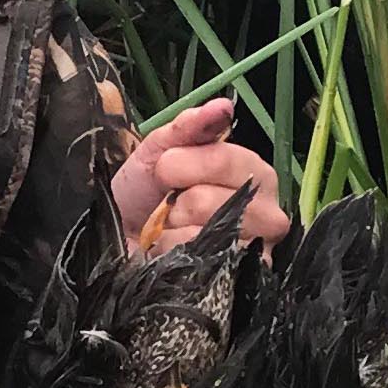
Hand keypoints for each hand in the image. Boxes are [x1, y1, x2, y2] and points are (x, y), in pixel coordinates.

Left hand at [111, 98, 291, 256]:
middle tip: (168, 205)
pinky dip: (176, 251)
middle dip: (182, 201)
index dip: (190, 163)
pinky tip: (170, 249)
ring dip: (178, 227)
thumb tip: (223, 107)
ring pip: (219, 231)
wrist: (120, 241)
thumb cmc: (144, 195)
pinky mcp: (239, 280)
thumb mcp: (160, 150)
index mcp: (255, 172)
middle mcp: (268, 211)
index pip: (232, 160)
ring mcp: (257, 250)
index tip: (164, 168)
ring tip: (170, 227)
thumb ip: (190, 126)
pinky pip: (209, 261)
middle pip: (231, 200)